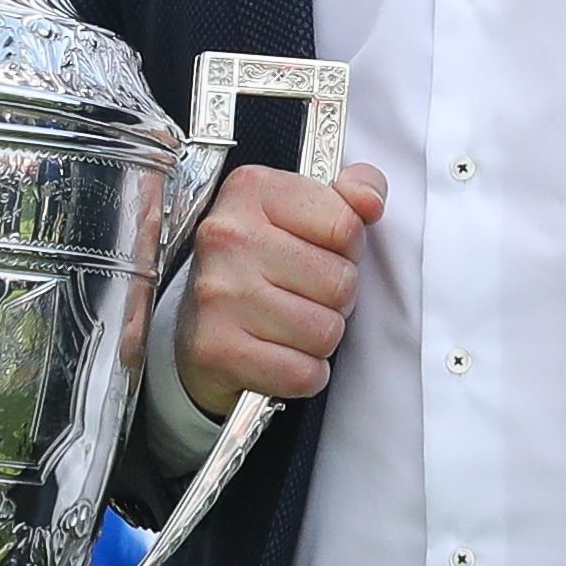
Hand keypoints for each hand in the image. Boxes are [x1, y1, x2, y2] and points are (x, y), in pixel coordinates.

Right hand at [178, 163, 388, 420]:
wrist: (195, 330)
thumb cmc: (257, 267)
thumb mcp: (299, 213)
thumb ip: (347, 195)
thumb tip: (371, 201)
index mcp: (251, 191)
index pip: (347, 226)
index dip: (348, 249)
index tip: (320, 253)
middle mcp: (227, 237)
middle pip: (341, 282)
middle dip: (335, 299)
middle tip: (303, 297)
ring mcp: (218, 294)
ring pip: (326, 332)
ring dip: (319, 339)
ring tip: (290, 326)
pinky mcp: (216, 349)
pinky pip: (303, 373)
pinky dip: (302, 374)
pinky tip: (279, 356)